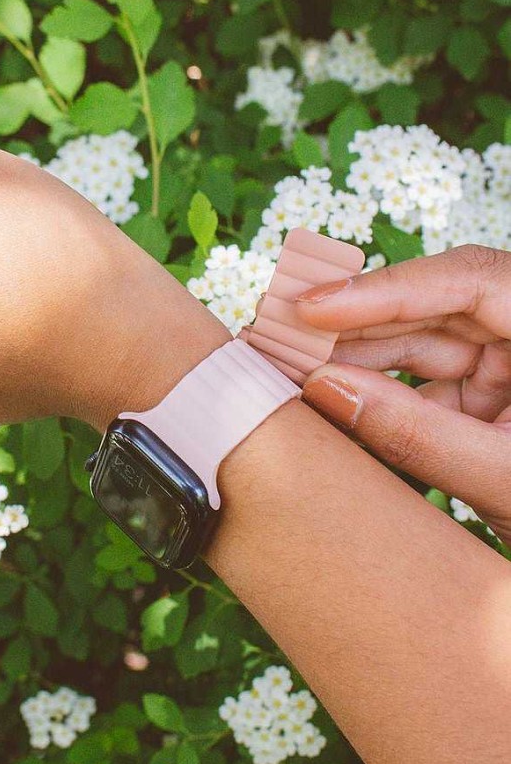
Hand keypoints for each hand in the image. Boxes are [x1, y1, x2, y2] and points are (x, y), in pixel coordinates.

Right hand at [296, 245, 510, 540]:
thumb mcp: (506, 481)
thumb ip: (417, 436)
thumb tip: (324, 390)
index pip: (471, 282)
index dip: (387, 287)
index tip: (314, 307)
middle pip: (435, 310)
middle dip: (354, 326)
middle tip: (276, 339)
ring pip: (420, 346)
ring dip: (353, 361)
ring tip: (284, 373)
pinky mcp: (491, 400)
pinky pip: (424, 386)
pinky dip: (376, 397)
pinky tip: (324, 404)